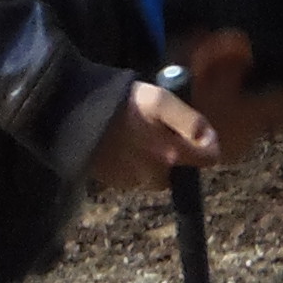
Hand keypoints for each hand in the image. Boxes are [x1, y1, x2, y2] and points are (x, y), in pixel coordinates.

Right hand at [84, 81, 221, 194]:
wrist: (73, 114)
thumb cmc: (120, 102)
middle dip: (176, 152)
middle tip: (159, 128)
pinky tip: (121, 143)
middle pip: (180, 169)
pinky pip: (134, 176)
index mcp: (173, 153)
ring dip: (153, 159)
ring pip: (156, 174)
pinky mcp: (115, 182)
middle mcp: (157, 174)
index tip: (197, 130)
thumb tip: (210, 139)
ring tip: (136, 134)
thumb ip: (190, 122)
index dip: (206, 143)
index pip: (208, 159)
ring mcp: (135, 180)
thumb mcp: (160, 101)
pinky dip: (133, 164)